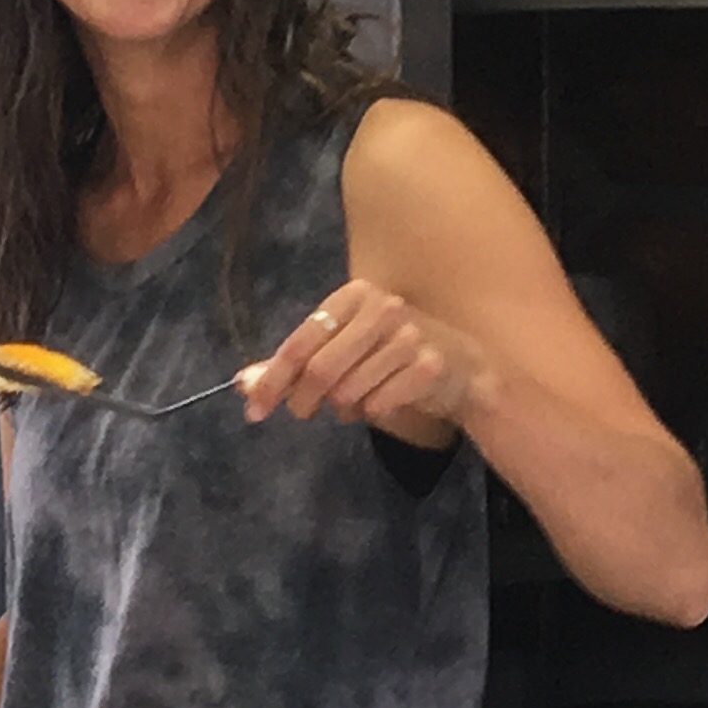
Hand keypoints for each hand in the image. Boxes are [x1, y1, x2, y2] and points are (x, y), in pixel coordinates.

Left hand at [238, 277, 476, 436]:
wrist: (462, 367)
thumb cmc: (392, 355)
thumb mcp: (342, 350)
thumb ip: (295, 365)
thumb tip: (245, 383)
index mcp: (354, 296)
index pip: (300, 343)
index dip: (272, 380)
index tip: (253, 410)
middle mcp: (382, 307)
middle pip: (321, 370)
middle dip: (303, 400)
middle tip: (302, 412)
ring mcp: (409, 335)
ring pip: (349, 391)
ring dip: (343, 407)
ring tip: (353, 401)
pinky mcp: (429, 365)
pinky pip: (379, 403)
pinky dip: (372, 411)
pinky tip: (381, 401)